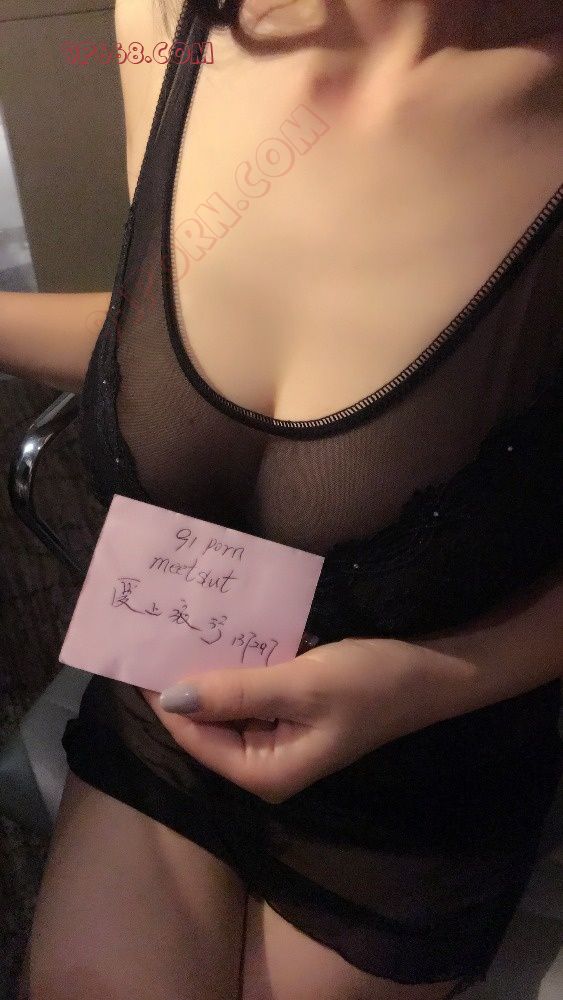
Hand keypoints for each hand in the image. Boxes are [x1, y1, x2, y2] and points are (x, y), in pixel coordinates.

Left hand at [140, 637, 462, 803]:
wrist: (434, 673)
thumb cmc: (372, 682)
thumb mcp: (302, 685)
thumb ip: (236, 691)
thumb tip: (170, 697)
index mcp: (264, 772)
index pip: (194, 737)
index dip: (164, 696)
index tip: (138, 652)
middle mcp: (264, 763)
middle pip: (206, 723)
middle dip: (186, 680)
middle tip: (158, 630)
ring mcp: (278, 738)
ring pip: (226, 704)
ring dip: (210, 668)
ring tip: (181, 625)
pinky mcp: (290, 714)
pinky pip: (249, 692)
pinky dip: (237, 665)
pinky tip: (223, 632)